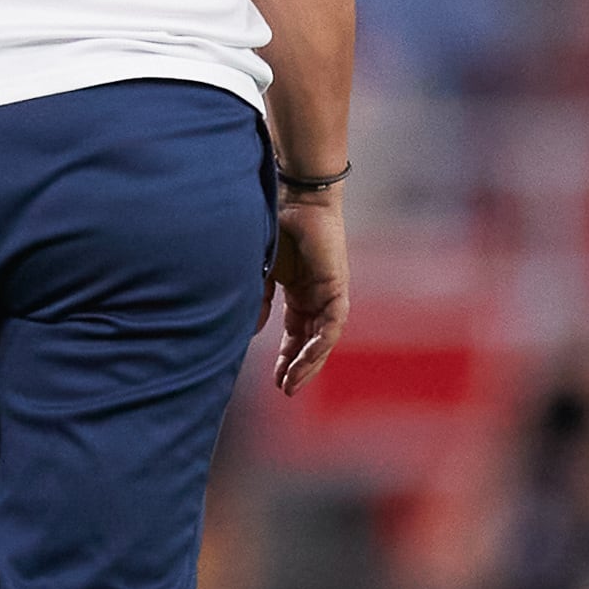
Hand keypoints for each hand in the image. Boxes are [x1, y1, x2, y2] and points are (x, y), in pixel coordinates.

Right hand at [265, 190, 349, 392]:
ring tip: (293, 384)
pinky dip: (319, 345)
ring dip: (309, 363)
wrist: (293, 197)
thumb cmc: (274, 225)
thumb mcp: (260, 270)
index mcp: (299, 291)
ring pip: (323, 338)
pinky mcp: (336, 288)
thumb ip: (258, 299)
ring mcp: (329, 293)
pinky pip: (332, 325)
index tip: (275, 380)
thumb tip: (251, 332)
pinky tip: (305, 360)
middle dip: (298, 367)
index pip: (295, 332)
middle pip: (310, 341)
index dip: (286, 357)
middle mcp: (316, 295)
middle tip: (286, 391)